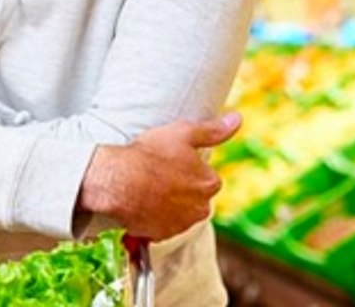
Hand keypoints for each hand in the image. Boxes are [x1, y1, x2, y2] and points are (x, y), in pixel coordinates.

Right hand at [76, 112, 240, 240]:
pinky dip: (155, 217)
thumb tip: (237, 119)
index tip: (171, 162)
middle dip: (181, 189)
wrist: (117, 181)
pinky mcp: (161, 234)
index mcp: (209, 183)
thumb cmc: (150, 155)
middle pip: (195, 197)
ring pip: (179, 212)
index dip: (188, 168)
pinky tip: (142, 202)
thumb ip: (213, 130)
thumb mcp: (183, 133)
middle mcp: (200, 208)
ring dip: (169, 204)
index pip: (207, 177)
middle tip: (159, 175)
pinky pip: (162, 225)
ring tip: (148, 188)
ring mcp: (181, 224)